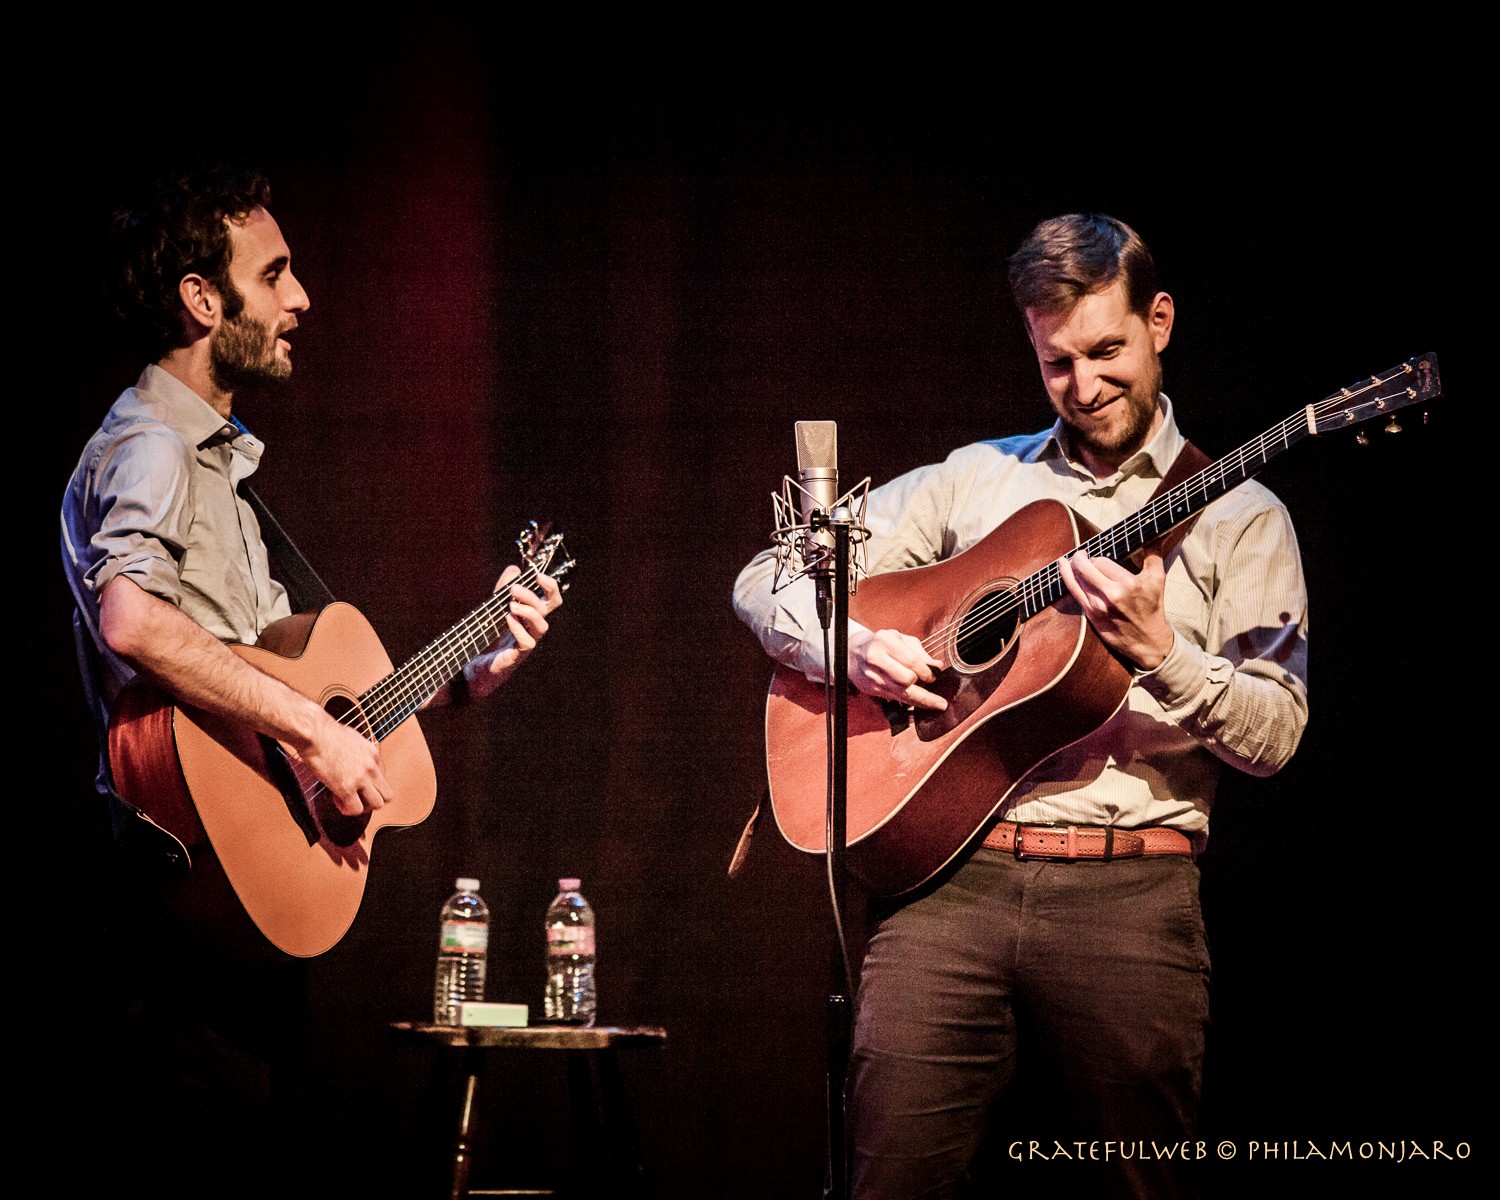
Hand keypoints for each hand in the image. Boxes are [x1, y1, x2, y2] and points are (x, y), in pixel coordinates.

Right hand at [287, 709, 392, 817]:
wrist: (315, 732)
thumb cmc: (325, 732)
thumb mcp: (352, 738)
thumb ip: (357, 751)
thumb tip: (351, 758)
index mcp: (373, 753)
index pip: (383, 777)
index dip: (370, 783)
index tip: (357, 783)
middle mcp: (371, 767)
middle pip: (387, 794)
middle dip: (373, 799)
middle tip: (358, 797)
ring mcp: (361, 778)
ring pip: (377, 804)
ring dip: (362, 806)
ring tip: (347, 800)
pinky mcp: (346, 788)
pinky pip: (355, 809)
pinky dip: (346, 809)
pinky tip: (336, 800)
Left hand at [465, 565, 564, 698]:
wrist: (475, 667)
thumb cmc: (489, 638)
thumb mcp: (494, 608)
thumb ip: (503, 589)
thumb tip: (514, 569)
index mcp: (531, 616)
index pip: (551, 600)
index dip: (550, 586)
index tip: (538, 575)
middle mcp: (533, 629)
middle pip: (548, 610)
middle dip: (534, 595)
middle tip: (514, 588)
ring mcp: (527, 643)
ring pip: (542, 626)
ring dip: (528, 611)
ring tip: (510, 605)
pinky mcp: (517, 656)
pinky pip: (527, 642)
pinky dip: (519, 628)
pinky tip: (507, 619)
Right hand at [848, 626, 947, 710]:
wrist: (854, 653)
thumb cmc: (882, 645)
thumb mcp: (900, 640)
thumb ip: (919, 652)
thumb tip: (937, 666)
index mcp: (884, 641)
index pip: (911, 661)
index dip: (926, 671)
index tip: (933, 676)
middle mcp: (876, 659)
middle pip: (906, 680)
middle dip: (923, 685)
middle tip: (933, 688)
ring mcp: (872, 676)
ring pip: (902, 694)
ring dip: (922, 700)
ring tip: (937, 704)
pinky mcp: (872, 689)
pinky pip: (896, 699)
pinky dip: (910, 703)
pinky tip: (921, 704)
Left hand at [1057, 548, 1172, 670]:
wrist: (1148, 641)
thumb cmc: (1152, 607)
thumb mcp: (1158, 579)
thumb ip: (1153, 553)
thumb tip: (1153, 531)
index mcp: (1129, 583)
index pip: (1101, 561)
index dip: (1097, 558)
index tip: (1097, 558)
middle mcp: (1112, 595)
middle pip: (1085, 568)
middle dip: (1080, 559)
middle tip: (1081, 554)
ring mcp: (1099, 607)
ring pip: (1077, 579)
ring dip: (1071, 567)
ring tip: (1069, 560)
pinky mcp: (1092, 617)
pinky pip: (1073, 593)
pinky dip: (1066, 578)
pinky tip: (1062, 567)